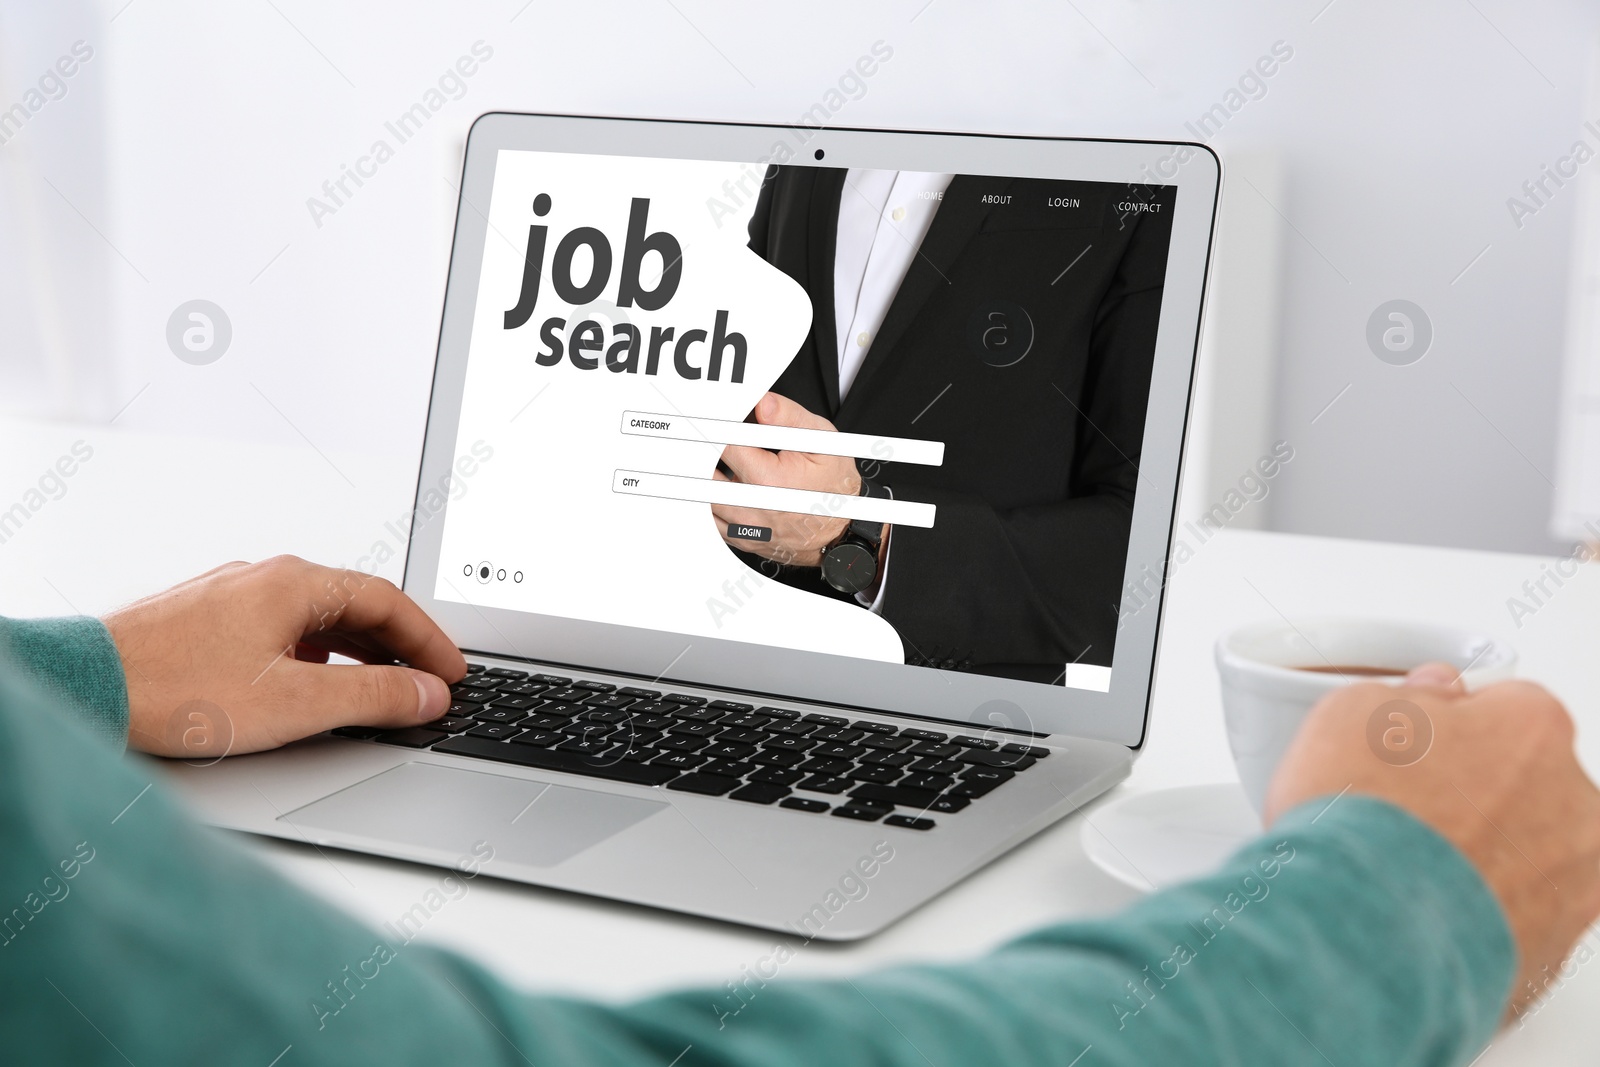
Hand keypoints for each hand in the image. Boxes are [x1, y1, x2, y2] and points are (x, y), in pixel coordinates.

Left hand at [104, 556, 466, 757]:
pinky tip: (312, 686)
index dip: (429, 641)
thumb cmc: (175, 690)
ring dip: (359, 652)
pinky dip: (317, 655)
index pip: (388, 602)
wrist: (85, 688)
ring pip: (317, 618)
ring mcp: (233, 596)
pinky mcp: (206, 621)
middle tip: (428, 683)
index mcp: (295, 583)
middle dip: (399, 646)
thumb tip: (427, 693)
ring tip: (382, 688)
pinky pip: (283, 629)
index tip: (452, 672)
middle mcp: (265, 578)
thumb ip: (373, 697)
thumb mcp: (296, 703)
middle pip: (355, 605)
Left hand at [712, 392, 866, 567]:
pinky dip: (709, 501)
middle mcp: (751, 508)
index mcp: (768, 480)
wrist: (841, 530)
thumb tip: (762, 403)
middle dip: (704, 451)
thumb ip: (790, 418)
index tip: (717, 418)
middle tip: (706, 437)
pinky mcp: (741, 539)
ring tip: (714, 459)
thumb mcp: (822, 443)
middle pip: (704, 473)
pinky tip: (722, 485)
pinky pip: (710, 520)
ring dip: (705, 476)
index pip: (723, 444)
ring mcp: (744, 528)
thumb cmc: (834, 485)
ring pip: (702, 498)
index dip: (718, 427)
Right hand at [1266, 664, 1599, 1019]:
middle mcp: (1574, 801)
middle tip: (1407, 809)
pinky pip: (1515, 917)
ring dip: (1482, 855)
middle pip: (1526, 782)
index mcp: (1534, 727)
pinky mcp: (1552, 949)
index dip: (1451, 725)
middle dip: (1477, 792)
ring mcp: (1572, 881)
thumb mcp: (1351, 711)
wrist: (1363, 928)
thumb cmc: (1363, 820)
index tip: (1416, 746)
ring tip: (1407, 868)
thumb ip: (1409, 692)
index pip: (1505, 706)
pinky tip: (1422, 910)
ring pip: (1528, 852)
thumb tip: (1428, 695)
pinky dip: (1477, 913)